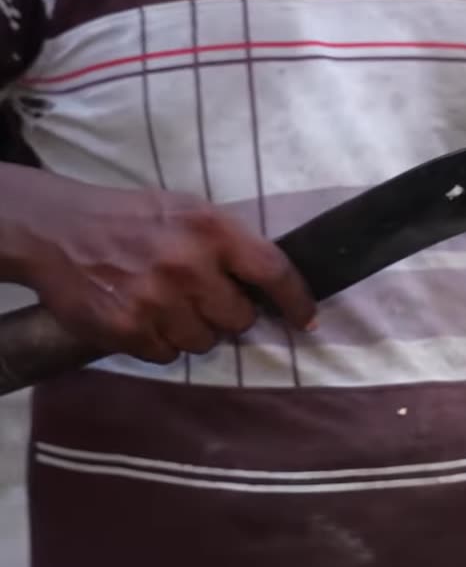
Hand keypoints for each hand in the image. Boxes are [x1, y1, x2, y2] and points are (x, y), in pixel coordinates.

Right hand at [9, 172, 315, 363]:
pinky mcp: (127, 328)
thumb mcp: (189, 211)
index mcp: (212, 230)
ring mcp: (157, 299)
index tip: (307, 319)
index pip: (274, 270)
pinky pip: (166, 355)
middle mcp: (189, 264)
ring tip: (166, 304)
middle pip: (239, 318)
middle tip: (202, 299)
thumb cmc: (134, 219)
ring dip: (191, 331)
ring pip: (203, 342)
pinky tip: (143, 317)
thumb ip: (229, 243)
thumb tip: (272, 282)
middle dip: (227, 314)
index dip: (296, 300)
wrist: (58, 229)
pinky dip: (159, 343)